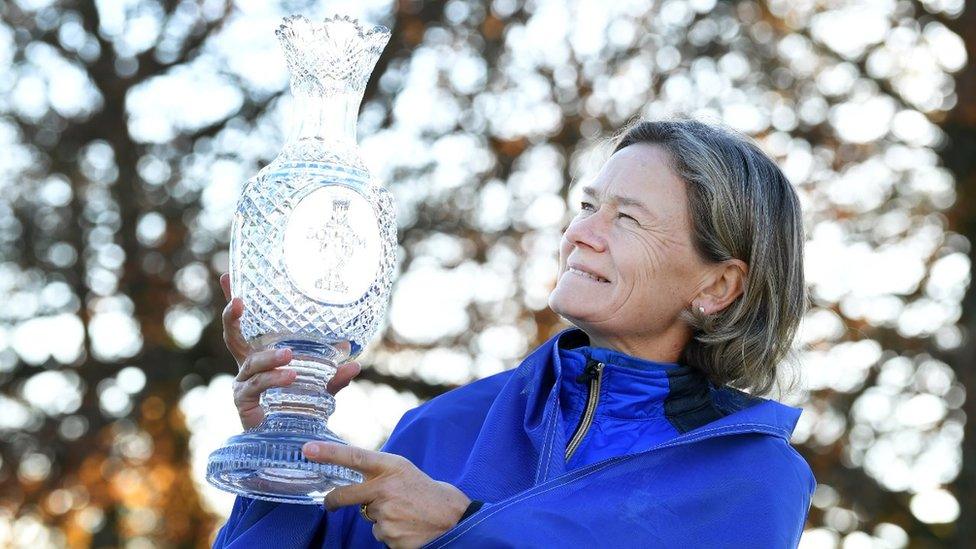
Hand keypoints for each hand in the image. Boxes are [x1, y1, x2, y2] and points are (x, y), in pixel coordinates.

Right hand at [219, 273, 361, 429]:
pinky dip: (274, 379)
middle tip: (239, 301)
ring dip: (271, 358)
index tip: (227, 275)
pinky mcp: (243, 402)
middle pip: (232, 337)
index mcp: (260, 355)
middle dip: (232, 317)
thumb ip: (335, 376)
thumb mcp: (321, 388)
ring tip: (290, 357)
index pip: (245, 324)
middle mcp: (247, 366)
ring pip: (252, 363)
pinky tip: (290, 376)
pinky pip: (257, 386)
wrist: (290, 442)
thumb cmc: (300, 408)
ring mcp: (242, 383)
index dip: (234, 302)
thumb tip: (355, 364)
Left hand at [304, 442, 470, 548]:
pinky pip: (378, 533)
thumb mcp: (404, 471)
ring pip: (367, 517)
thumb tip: (356, 482)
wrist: (453, 518)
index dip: (329, 452)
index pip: (355, 456)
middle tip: (329, 503)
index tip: (307, 449)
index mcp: (391, 467)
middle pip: (346, 495)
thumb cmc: (427, 492)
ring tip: (404, 513)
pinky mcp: (389, 535)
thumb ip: (380, 474)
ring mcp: (386, 514)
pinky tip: (406, 526)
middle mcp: (386, 488)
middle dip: (333, 500)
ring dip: (380, 517)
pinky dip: (389, 532)